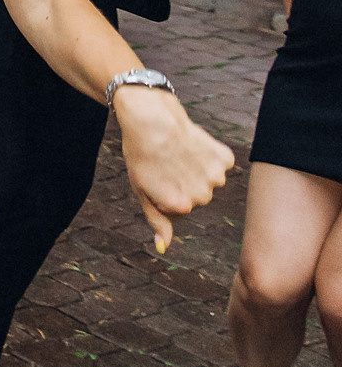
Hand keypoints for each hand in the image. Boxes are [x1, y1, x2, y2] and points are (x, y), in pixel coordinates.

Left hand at [110, 85, 232, 251]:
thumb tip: (164, 247)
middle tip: (165, 163)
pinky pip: (220, 165)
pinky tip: (192, 146)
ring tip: (177, 154)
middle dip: (182, 183)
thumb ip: (157, 220)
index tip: (154, 176)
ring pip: (209, 182)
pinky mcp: (225, 159)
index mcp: (181, 207)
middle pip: (196, 197)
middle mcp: (203, 196)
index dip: (163, 191)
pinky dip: (209, 156)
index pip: (178, 209)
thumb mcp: (142, 190)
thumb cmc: (142, 156)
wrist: (152, 119)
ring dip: (196, 170)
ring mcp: (216, 178)